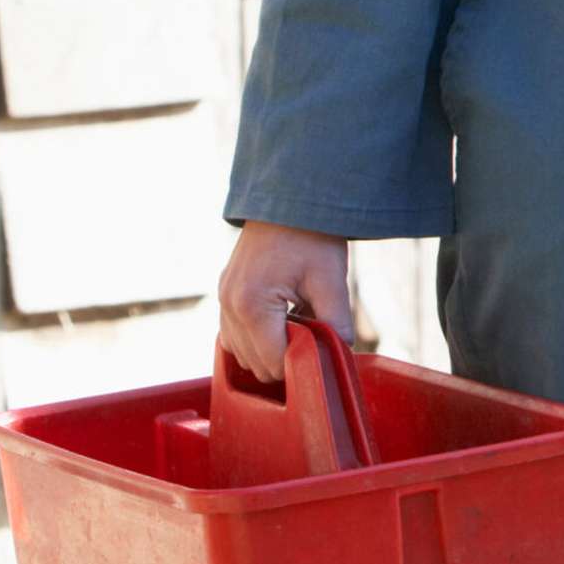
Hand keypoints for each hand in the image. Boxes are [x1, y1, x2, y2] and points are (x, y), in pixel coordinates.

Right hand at [217, 222, 352, 379]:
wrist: (288, 198)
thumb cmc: (311, 237)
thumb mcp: (330, 279)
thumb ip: (336, 321)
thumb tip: (342, 353)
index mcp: (252, 305)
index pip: (272, 363)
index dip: (300, 365)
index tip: (321, 352)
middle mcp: (228, 306)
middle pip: (255, 364)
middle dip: (286, 359)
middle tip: (313, 338)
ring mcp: (221, 299)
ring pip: (240, 353)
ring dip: (269, 349)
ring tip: (299, 325)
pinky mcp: (223, 293)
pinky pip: (232, 334)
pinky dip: (255, 337)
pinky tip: (281, 322)